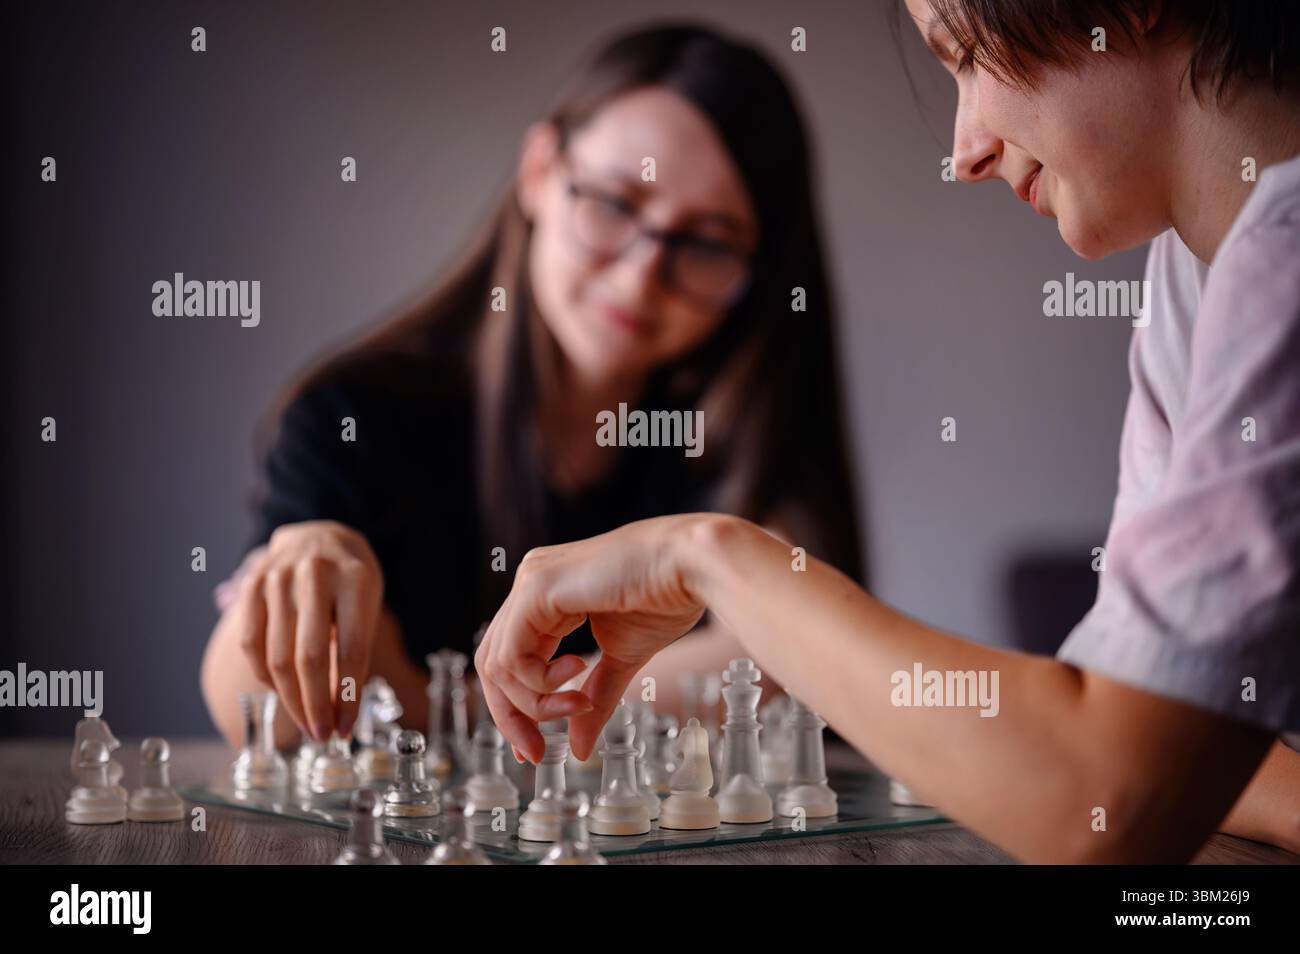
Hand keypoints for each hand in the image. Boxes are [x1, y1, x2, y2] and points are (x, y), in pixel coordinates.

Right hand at [232, 520, 383, 740]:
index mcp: (356, 579)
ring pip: (277, 656)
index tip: (346, 730)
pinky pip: (251, 643)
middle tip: (323, 736)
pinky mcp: (252, 583)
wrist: (320, 535)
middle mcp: (315, 574)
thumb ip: (356, 651)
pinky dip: (265, 676)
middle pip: (309, 658)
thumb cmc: (352, 582)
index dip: (348, 697)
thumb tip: (341, 713)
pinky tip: (280, 691)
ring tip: (306, 723)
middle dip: (316, 706)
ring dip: (291, 700)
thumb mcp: (368, 606)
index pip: (352, 650)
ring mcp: (279, 577)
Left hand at [476, 514, 714, 761]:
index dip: (517, 708)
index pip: (510, 658)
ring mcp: (531, 582)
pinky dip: (538, 682)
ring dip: (536, 702)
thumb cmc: (666, 597)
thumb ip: (595, 697)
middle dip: (513, 715)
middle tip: (537, 751)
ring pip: (498, 663)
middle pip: (493, 664)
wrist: (689, 566)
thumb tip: (579, 748)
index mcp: (547, 596)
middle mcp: (532, 584)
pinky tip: (577, 675)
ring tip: (579, 705)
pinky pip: (511, 653)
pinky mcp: (537, 588)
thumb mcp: (622, 658)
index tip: (537, 748)